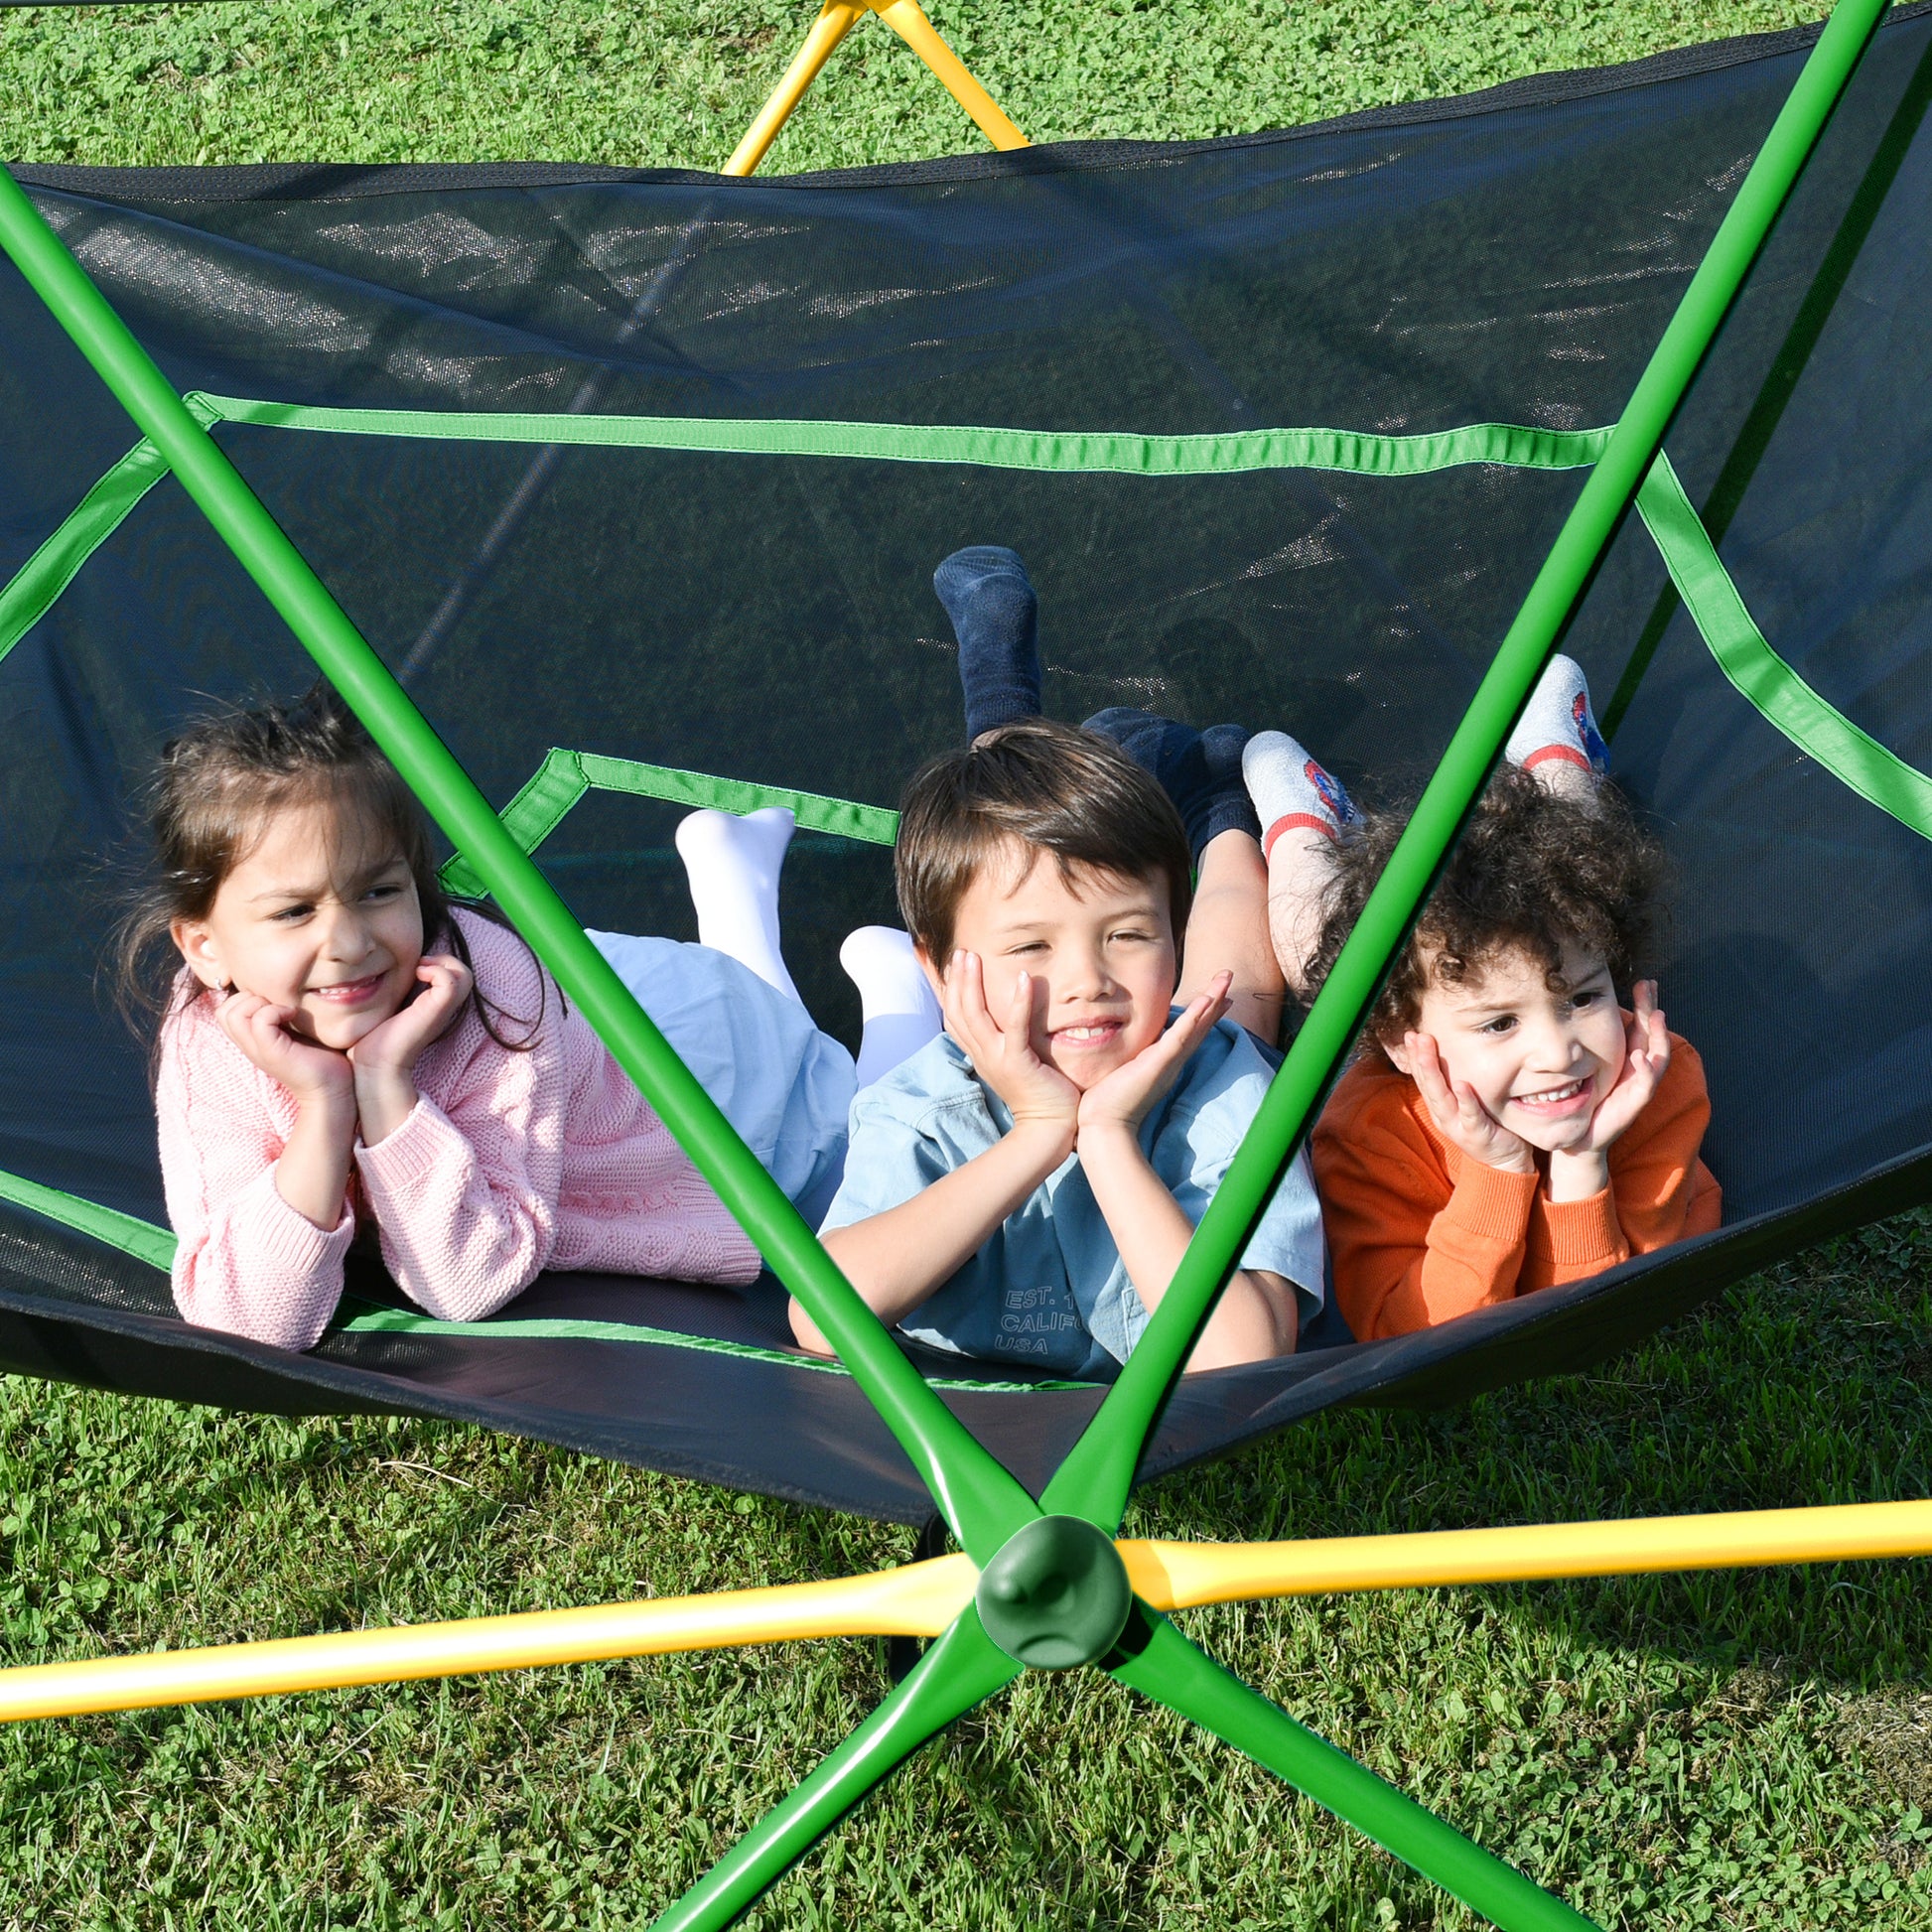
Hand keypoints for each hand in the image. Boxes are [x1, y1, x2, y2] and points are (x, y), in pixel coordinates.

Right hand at [215, 990, 354, 1106]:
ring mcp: (258, 1050)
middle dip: (247, 997)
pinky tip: (293, 1015)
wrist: (333, 1090)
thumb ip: (283, 1015)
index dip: (244, 997)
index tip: (274, 1002)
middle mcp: (250, 1045)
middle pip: (223, 1011)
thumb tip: (285, 987)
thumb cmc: (322, 1057)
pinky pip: (259, 1021)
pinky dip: (275, 1010)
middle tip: (276, 1004)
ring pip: (232, 1014)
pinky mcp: (273, 1053)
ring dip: (258, 1003)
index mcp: (252, 1040)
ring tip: (283, 1010)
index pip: (225, 1010)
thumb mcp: (296, 1031)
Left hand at [348, 954, 472, 1079]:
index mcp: (434, 1008)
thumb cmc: (373, 1039)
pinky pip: (450, 981)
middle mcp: (442, 1009)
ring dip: (443, 964)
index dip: (440, 965)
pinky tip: (417, 974)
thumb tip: (373, 975)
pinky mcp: (436, 1010)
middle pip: (465, 975)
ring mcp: (441, 1010)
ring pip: (464, 976)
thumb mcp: (386, 1010)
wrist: (374, 1066)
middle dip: (444, 961)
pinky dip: (436, 970)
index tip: (415, 967)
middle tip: (420, 965)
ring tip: (420, 969)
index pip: (456, 979)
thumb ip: (391, 995)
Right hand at [940, 951, 1078, 1149]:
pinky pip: (1015, 1028)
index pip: (954, 1016)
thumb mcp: (1012, 1063)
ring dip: (972, 983)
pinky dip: (1018, 1002)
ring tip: (973, 957)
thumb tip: (1004, 1021)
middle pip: (958, 1011)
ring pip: (975, 1015)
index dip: (949, 989)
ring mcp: (997, 1059)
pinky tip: (1023, 978)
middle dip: (956, 979)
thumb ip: (1005, 1041)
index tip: (952, 963)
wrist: (1049, 1129)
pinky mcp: (1019, 1063)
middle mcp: (982, 1054)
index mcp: (979, 1053)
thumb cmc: (1038, 1094)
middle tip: (960, 952)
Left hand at [1077, 972, 1232, 1143]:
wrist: (1104, 1125)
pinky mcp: (1159, 1063)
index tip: (1219, 996)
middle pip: (1200, 1025)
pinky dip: (1194, 1018)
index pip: (1189, 1031)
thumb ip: (1129, 1058)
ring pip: (1196, 1025)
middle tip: (1229, 976)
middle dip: (1216, 1000)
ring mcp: (1168, 1061)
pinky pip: (1180, 1036)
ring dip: (1212, 1001)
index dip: (1205, 1013)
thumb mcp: (1123, 1070)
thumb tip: (1124, 1050)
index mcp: (1164, 1060)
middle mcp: (1172, 1060)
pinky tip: (1206, 1001)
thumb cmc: (1108, 1102)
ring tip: (1226, 979)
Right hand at [1405, 1030, 1534, 1173]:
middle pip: (1428, 1085)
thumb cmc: (1487, 1126)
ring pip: (1442, 1098)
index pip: (1423, 1078)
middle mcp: (1444, 1116)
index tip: (1410, 1034)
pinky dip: (1465, 1101)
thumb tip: (1452, 1056)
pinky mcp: (1478, 1135)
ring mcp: (1458, 1127)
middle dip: (1421, 1059)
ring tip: (1428, 1051)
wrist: (1505, 1164)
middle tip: (1416, 1036)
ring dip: (1433, 1073)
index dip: (1415, 1057)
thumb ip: (1456, 1084)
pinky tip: (1462, 1085)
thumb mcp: (1466, 1103)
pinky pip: (1471, 1116)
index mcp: (1440, 1107)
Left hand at [1575, 981, 1670, 1154]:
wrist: (1579, 1135)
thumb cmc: (1583, 1099)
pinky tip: (1640, 1056)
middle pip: (1651, 1035)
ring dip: (1657, 1036)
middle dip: (1652, 1010)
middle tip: (1650, 986)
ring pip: (1656, 1056)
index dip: (1645, 1004)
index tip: (1646, 981)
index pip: (1640, 1026)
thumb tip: (1576, 1012)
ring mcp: (1638, 1086)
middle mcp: (1637, 1069)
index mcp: (1627, 1058)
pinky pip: (1645, 1086)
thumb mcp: (1585, 1065)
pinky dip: (1645, 1070)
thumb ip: (1586, 1043)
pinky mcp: (1633, 1105)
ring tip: (1656, 1015)